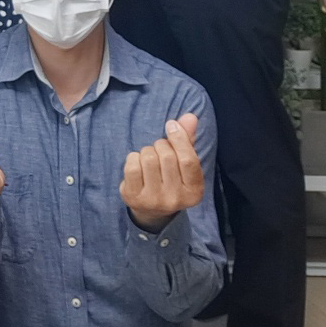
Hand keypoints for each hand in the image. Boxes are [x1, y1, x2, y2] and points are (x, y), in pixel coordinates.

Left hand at [119, 111, 202, 231]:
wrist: (151, 210)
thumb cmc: (170, 179)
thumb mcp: (183, 164)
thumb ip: (188, 139)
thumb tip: (190, 116)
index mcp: (194, 192)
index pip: (188, 159)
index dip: (179, 137)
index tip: (171, 125)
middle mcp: (175, 200)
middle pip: (166, 156)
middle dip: (161, 145)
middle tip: (159, 150)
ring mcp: (153, 200)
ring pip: (148, 158)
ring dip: (147, 151)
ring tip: (149, 160)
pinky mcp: (133, 198)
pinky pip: (131, 166)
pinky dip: (133, 158)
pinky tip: (137, 165)